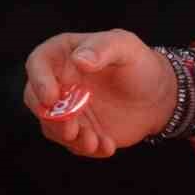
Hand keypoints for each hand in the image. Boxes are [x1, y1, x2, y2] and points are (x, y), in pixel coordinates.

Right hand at [23, 30, 176, 158]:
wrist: (159, 96)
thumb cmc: (138, 63)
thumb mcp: (124, 46)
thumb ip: (102, 48)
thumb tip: (80, 60)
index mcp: (62, 55)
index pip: (37, 64)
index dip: (39, 81)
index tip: (52, 97)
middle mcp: (58, 82)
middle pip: (36, 100)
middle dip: (50, 117)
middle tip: (71, 128)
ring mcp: (67, 109)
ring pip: (51, 126)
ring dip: (68, 138)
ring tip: (94, 141)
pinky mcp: (80, 130)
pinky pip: (73, 144)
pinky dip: (87, 148)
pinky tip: (107, 145)